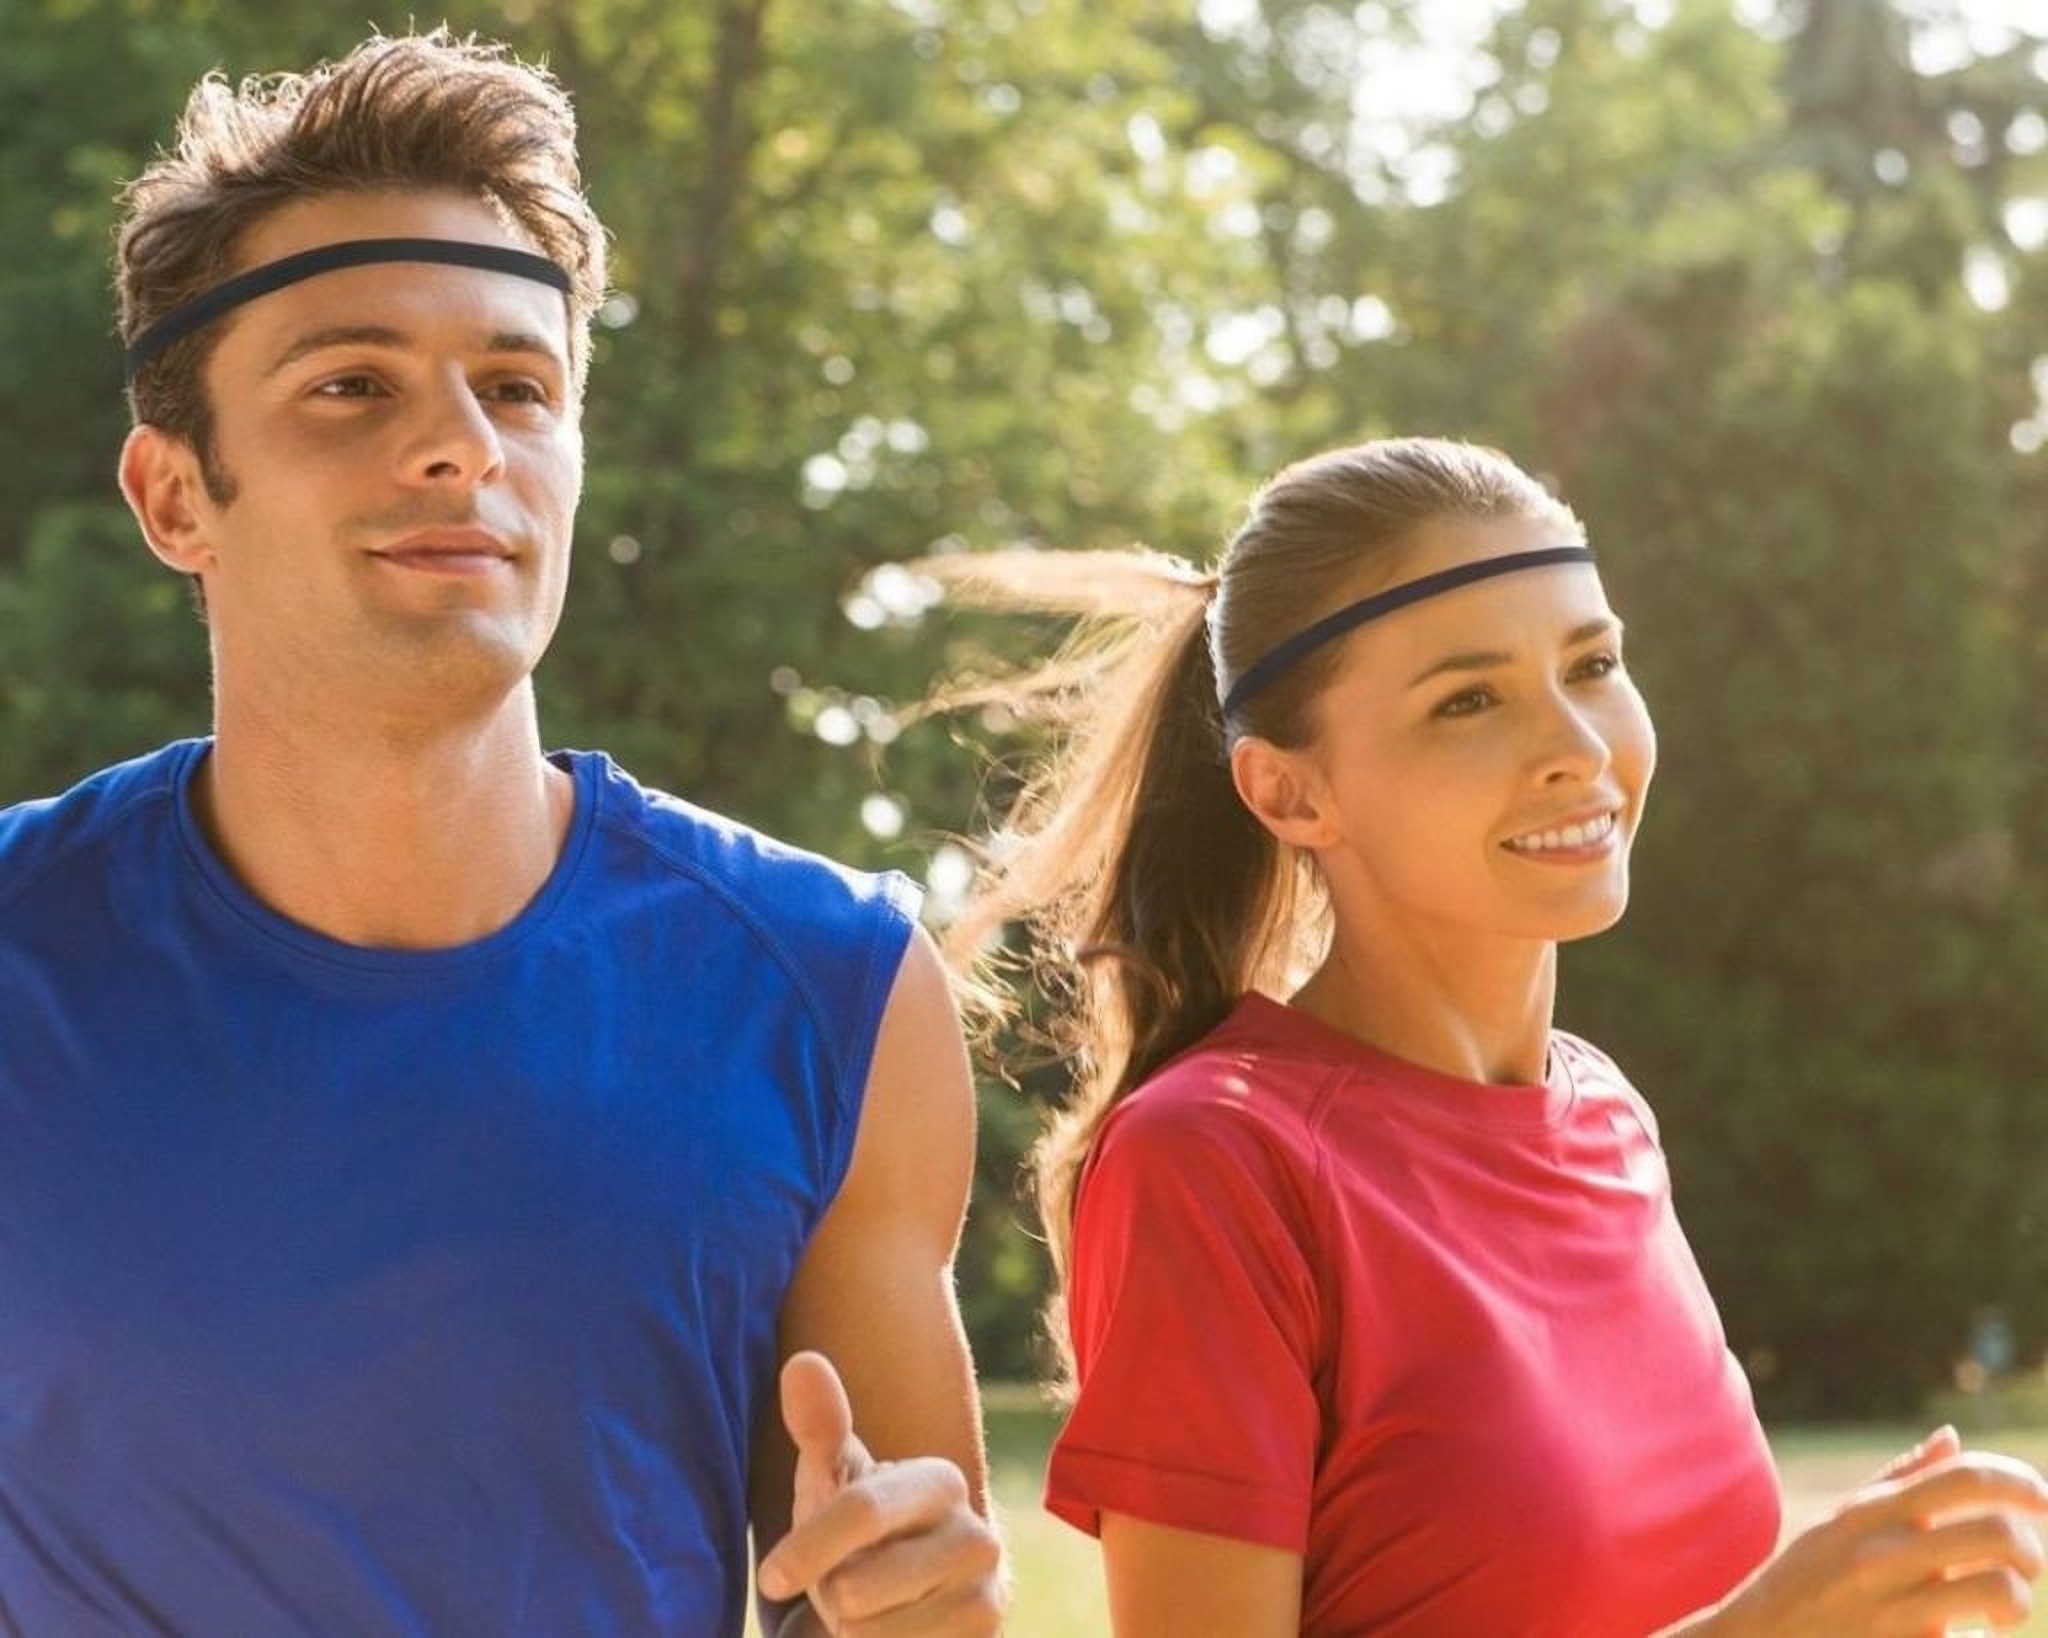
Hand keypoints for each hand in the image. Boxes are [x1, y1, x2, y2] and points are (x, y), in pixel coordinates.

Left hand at [757, 1350, 1004, 1634]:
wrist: (913, 1602)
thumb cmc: (858, 1533)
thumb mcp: (831, 1481)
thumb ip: (819, 1426)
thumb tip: (803, 1363)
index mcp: (940, 1481)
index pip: (861, 1511)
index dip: (807, 1548)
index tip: (769, 1577)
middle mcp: (978, 1536)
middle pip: (858, 1586)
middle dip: (830, 1594)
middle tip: (842, 1583)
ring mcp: (987, 1597)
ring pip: (869, 1634)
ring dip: (849, 1631)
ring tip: (868, 1608)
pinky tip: (891, 1632)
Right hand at [1680, 1427, 2047, 1637]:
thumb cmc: (1803, 1584)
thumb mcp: (1838, 1525)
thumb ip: (1898, 1482)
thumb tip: (1952, 1437)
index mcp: (1869, 1514)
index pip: (1963, 1478)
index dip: (2017, 1481)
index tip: (2039, 1498)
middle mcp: (1881, 1555)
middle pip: (1996, 1531)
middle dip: (2030, 1549)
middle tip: (2026, 1565)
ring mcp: (1892, 1610)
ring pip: (2000, 1590)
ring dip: (2018, 1599)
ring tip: (2002, 1610)